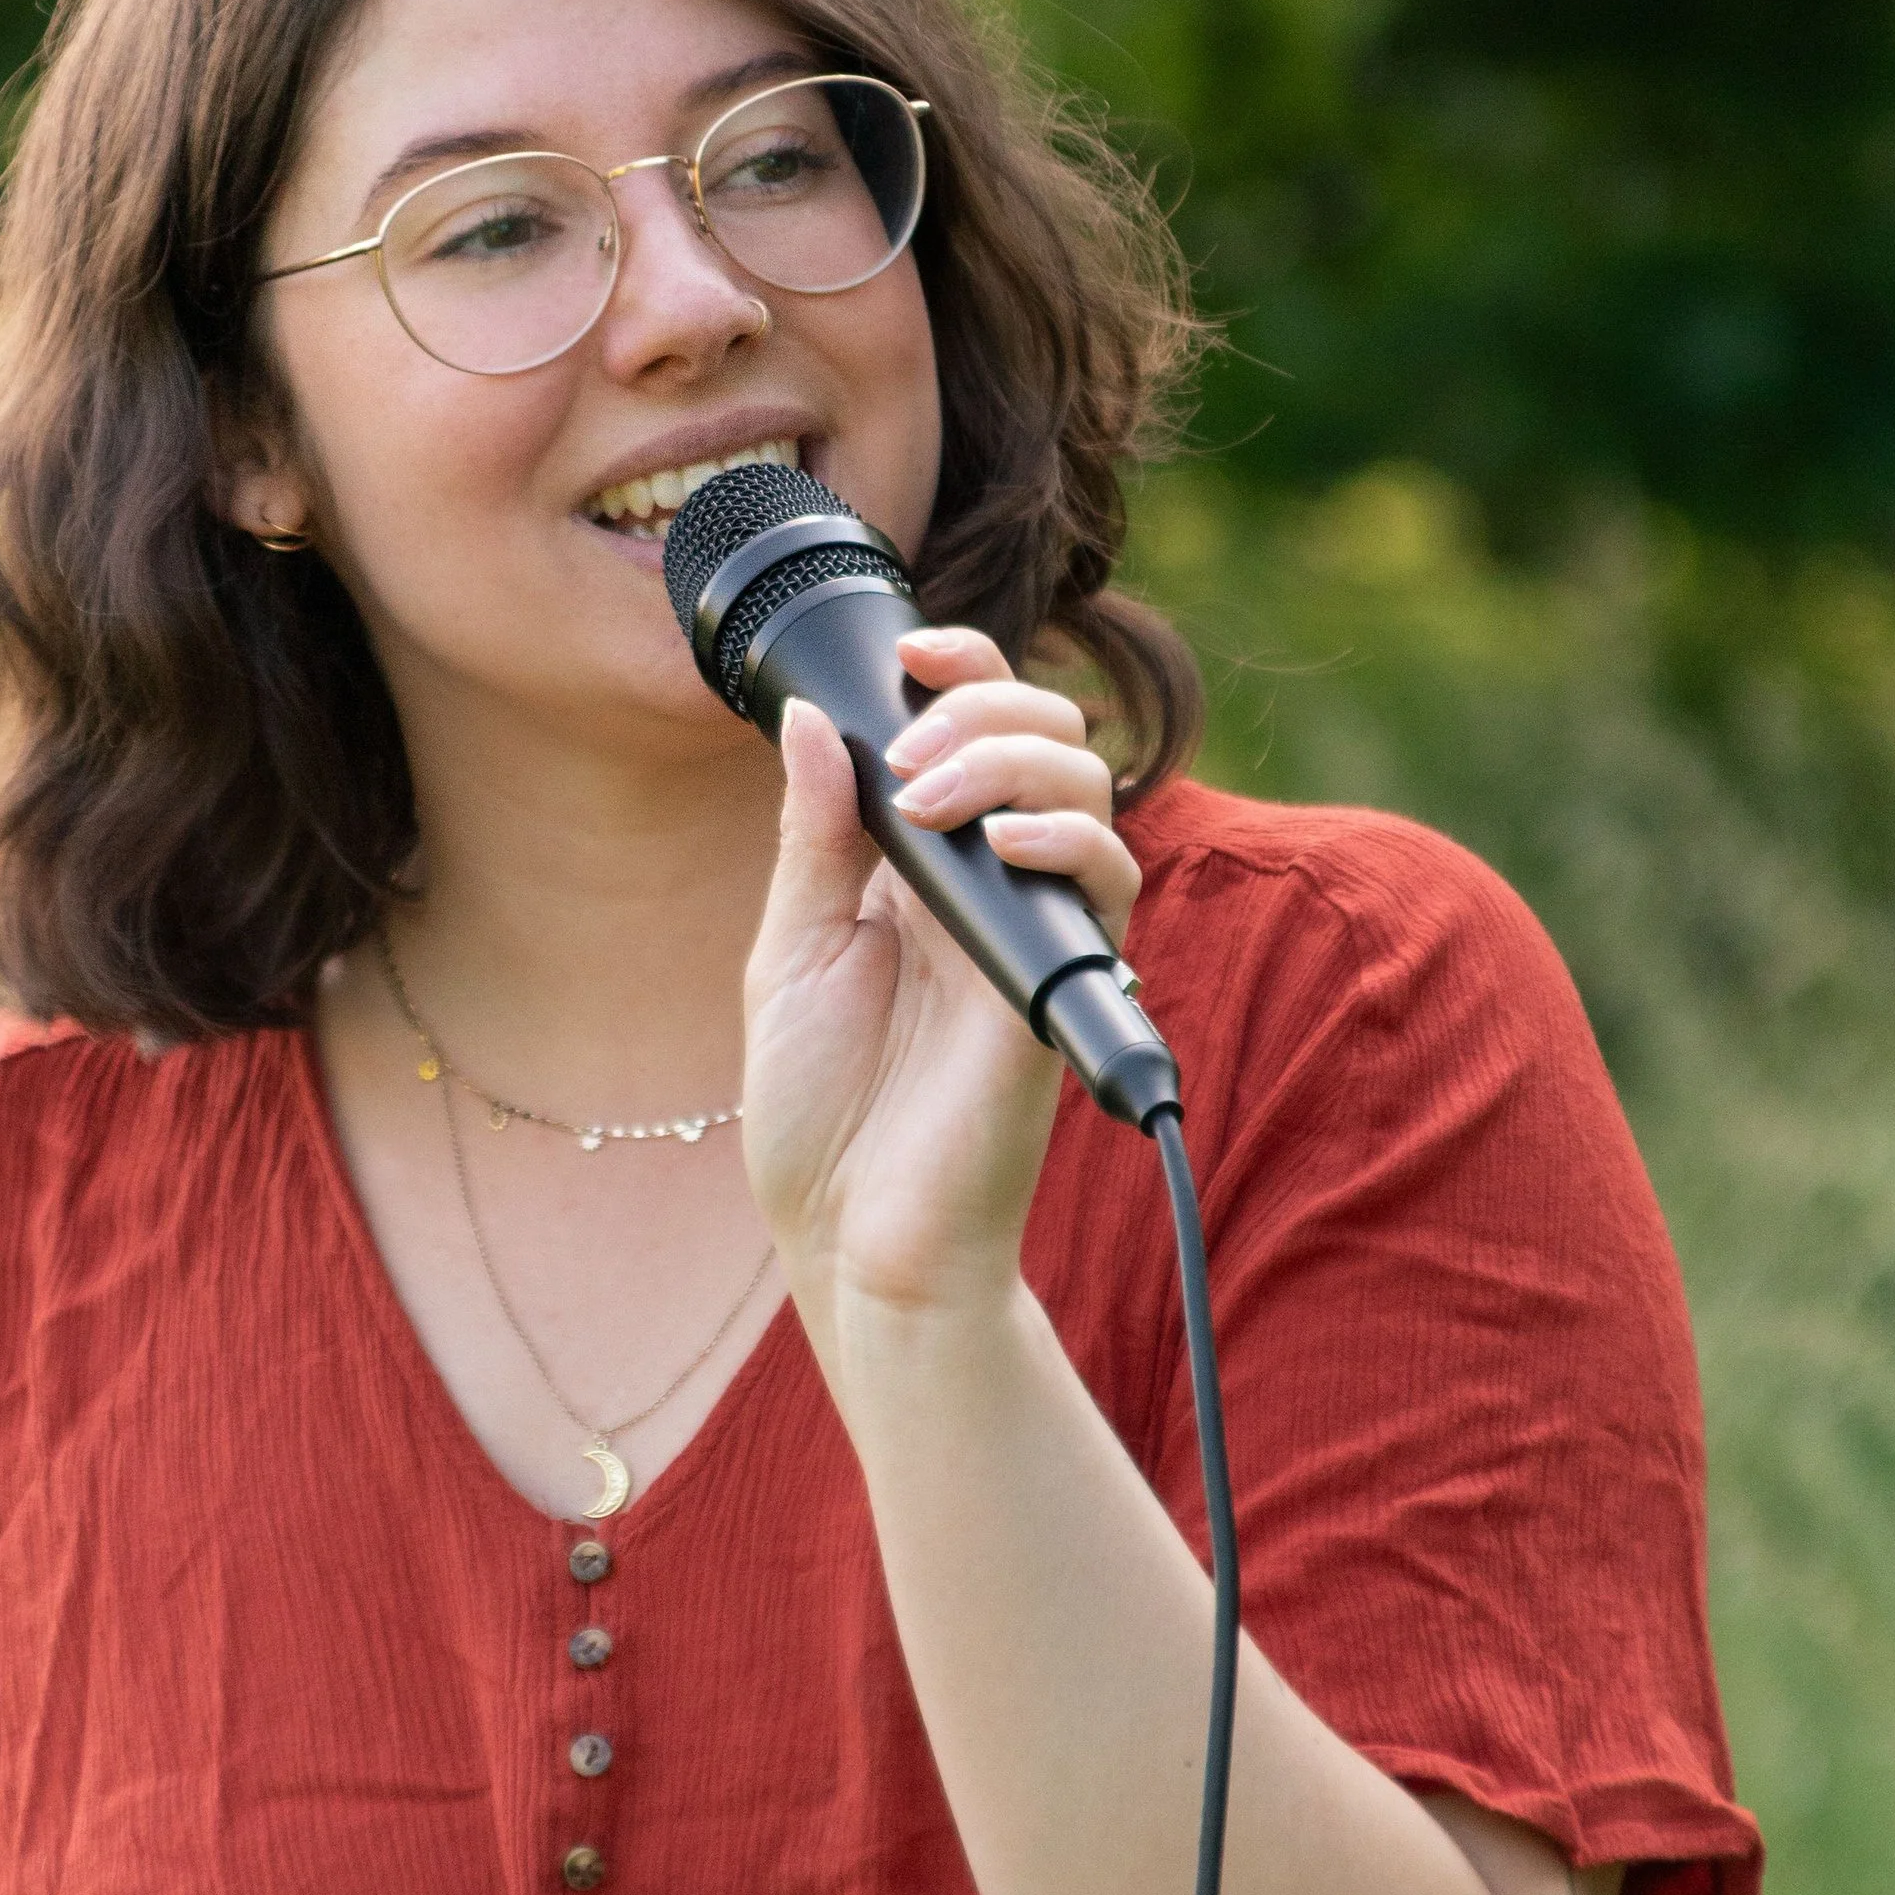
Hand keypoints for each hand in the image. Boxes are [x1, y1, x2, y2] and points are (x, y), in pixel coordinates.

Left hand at [740, 625, 1140, 1353]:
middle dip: (988, 704)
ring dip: (1015, 758)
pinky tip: (1004, 842)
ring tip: (933, 793)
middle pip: (1048, 736)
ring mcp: (1034, 933)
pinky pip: (1106, 885)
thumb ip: (813, 835)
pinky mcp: (1062, 986)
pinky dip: (1064, 839)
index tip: (913, 653)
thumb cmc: (820, 1114)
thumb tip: (810, 718)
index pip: (973, 731)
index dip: (962, 670)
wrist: (850, 1241)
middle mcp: (989, 888)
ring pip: (1090, 791)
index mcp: (921, 868)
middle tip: (911, 754)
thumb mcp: (789, 952)